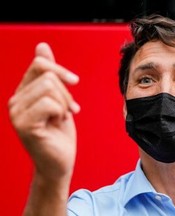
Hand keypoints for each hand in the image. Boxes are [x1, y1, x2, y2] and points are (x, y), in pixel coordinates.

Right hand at [8, 42, 79, 181]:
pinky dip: (61, 113)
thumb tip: (42, 46)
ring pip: (50, 88)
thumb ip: (49, 74)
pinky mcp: (24, 125)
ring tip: (60, 118)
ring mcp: (16, 113)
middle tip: (67, 111)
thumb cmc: (59, 133)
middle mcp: (15, 101)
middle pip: (48, 76)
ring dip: (65, 104)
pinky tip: (57, 124)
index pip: (39, 64)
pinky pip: (50, 104)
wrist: (59, 161)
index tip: (74, 82)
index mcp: (23, 92)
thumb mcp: (58, 99)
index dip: (61, 70)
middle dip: (66, 94)